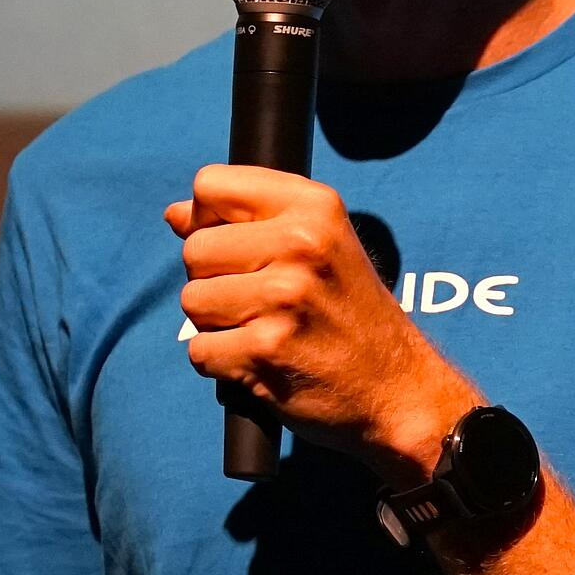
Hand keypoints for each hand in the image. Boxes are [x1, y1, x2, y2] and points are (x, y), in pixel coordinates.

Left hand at [165, 164, 478, 484]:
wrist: (399, 389)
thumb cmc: (353, 316)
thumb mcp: (323, 246)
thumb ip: (250, 222)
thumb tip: (175, 215)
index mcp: (315, 207)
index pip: (211, 184)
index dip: (207, 218)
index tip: (234, 247)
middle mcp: (301, 244)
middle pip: (194, 249)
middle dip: (213, 281)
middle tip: (260, 303)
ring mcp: (282, 298)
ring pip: (192, 301)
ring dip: (216, 325)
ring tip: (263, 332)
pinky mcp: (264, 350)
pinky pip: (199, 350)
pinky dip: (221, 364)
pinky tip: (260, 362)